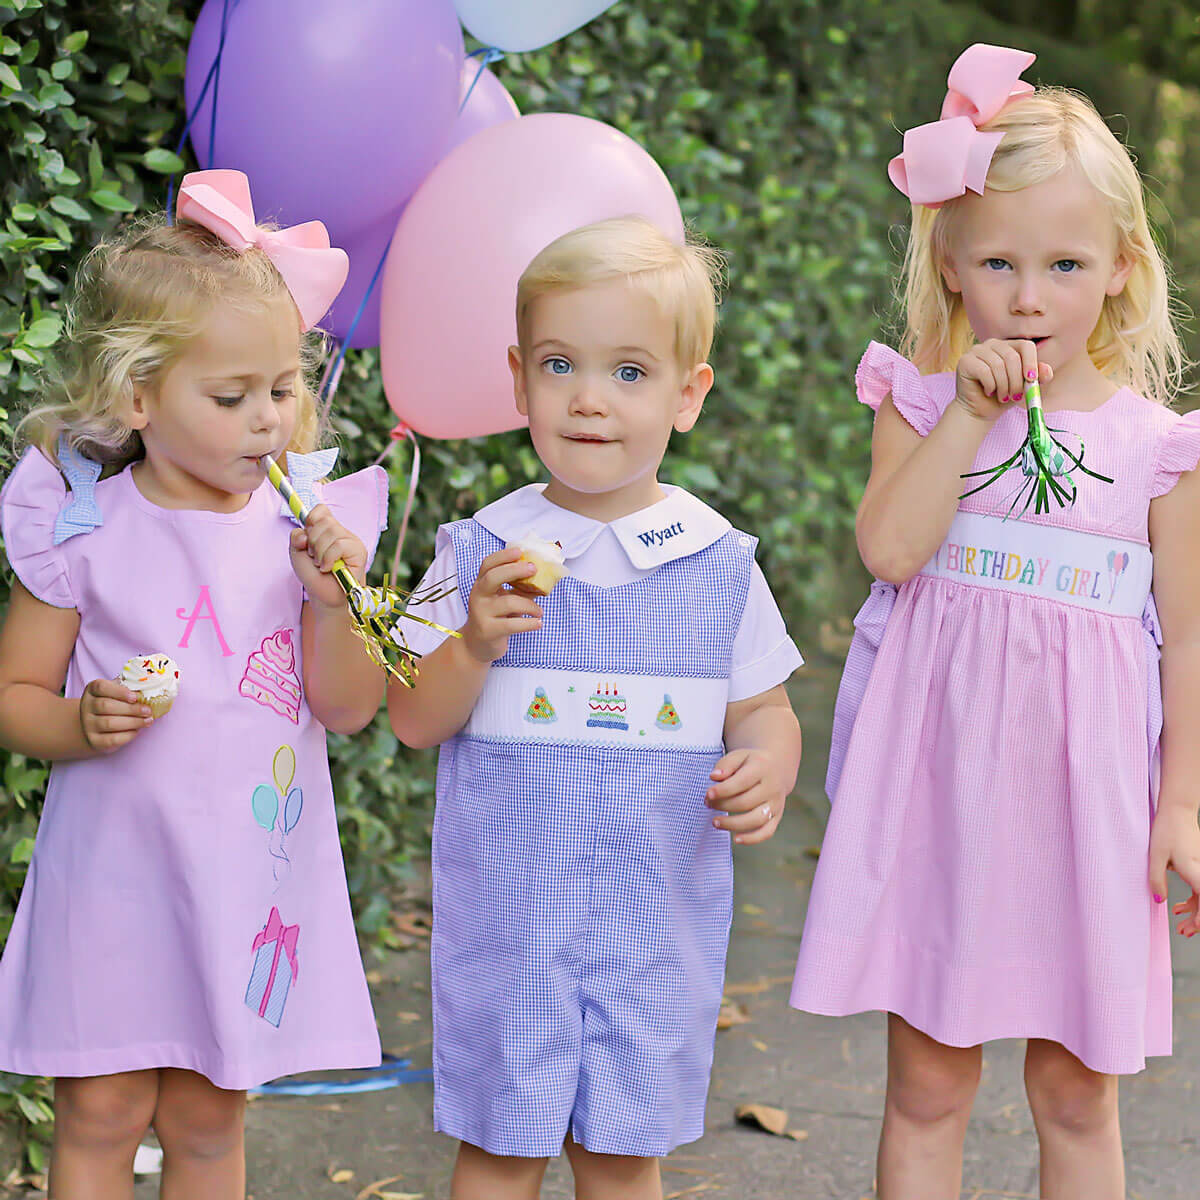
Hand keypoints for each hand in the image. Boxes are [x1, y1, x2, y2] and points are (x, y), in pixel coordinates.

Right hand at [79, 677, 151, 753]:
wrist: (96, 726)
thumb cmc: (113, 703)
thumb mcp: (118, 692)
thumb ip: (130, 688)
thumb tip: (150, 688)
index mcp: (92, 690)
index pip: (102, 687)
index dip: (119, 692)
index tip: (135, 697)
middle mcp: (86, 706)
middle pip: (106, 706)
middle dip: (131, 709)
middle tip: (148, 711)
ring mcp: (88, 724)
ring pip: (109, 723)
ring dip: (133, 722)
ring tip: (148, 721)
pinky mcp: (94, 740)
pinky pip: (112, 739)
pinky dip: (128, 735)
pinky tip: (137, 730)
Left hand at [289, 504, 366, 608]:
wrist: (325, 596)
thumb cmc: (314, 575)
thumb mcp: (297, 553)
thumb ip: (296, 537)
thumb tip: (305, 534)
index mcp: (328, 529)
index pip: (321, 510)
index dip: (311, 520)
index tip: (307, 539)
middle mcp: (341, 532)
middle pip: (323, 521)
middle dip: (312, 542)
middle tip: (314, 558)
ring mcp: (351, 540)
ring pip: (331, 532)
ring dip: (320, 552)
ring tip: (322, 565)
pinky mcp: (359, 551)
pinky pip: (339, 545)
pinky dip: (328, 558)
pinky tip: (328, 568)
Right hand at [462, 548, 542, 663]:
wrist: (476, 645)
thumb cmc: (495, 617)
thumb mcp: (503, 599)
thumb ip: (519, 588)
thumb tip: (545, 577)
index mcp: (482, 584)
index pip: (488, 564)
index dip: (503, 555)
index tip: (520, 551)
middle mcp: (478, 596)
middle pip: (493, 577)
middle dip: (514, 570)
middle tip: (534, 569)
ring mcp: (481, 613)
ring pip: (508, 602)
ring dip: (530, 605)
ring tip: (539, 612)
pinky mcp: (488, 630)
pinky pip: (512, 624)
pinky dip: (529, 623)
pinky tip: (538, 623)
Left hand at [705, 747, 786, 843]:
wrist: (776, 768)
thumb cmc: (750, 763)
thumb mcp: (738, 756)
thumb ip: (725, 765)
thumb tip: (714, 777)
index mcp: (762, 769)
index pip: (742, 782)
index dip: (723, 790)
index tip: (708, 794)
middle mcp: (772, 787)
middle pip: (746, 802)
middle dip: (723, 805)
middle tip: (708, 804)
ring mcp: (776, 804)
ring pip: (756, 819)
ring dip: (733, 824)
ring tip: (715, 822)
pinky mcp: (777, 816)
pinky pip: (767, 832)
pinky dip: (752, 839)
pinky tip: (736, 839)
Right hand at [955, 338, 1052, 422]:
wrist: (978, 411)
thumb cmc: (1001, 397)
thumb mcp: (1024, 388)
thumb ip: (1037, 378)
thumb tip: (1046, 370)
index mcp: (1009, 346)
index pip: (1026, 345)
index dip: (1031, 362)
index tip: (1032, 380)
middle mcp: (992, 344)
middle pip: (1012, 357)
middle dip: (1017, 380)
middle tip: (1016, 396)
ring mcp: (977, 350)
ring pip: (998, 365)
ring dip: (1004, 386)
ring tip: (1003, 397)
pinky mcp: (965, 361)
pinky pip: (984, 371)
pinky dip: (990, 385)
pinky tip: (988, 392)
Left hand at [1149, 804, 1199, 936]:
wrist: (1178, 812)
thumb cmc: (1167, 831)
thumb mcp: (1155, 855)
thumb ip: (1156, 878)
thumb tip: (1159, 900)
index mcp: (1195, 870)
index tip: (1195, 928)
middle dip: (1197, 921)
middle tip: (1183, 932)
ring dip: (1195, 913)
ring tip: (1181, 926)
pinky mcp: (1199, 867)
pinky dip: (1192, 901)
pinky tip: (1177, 907)